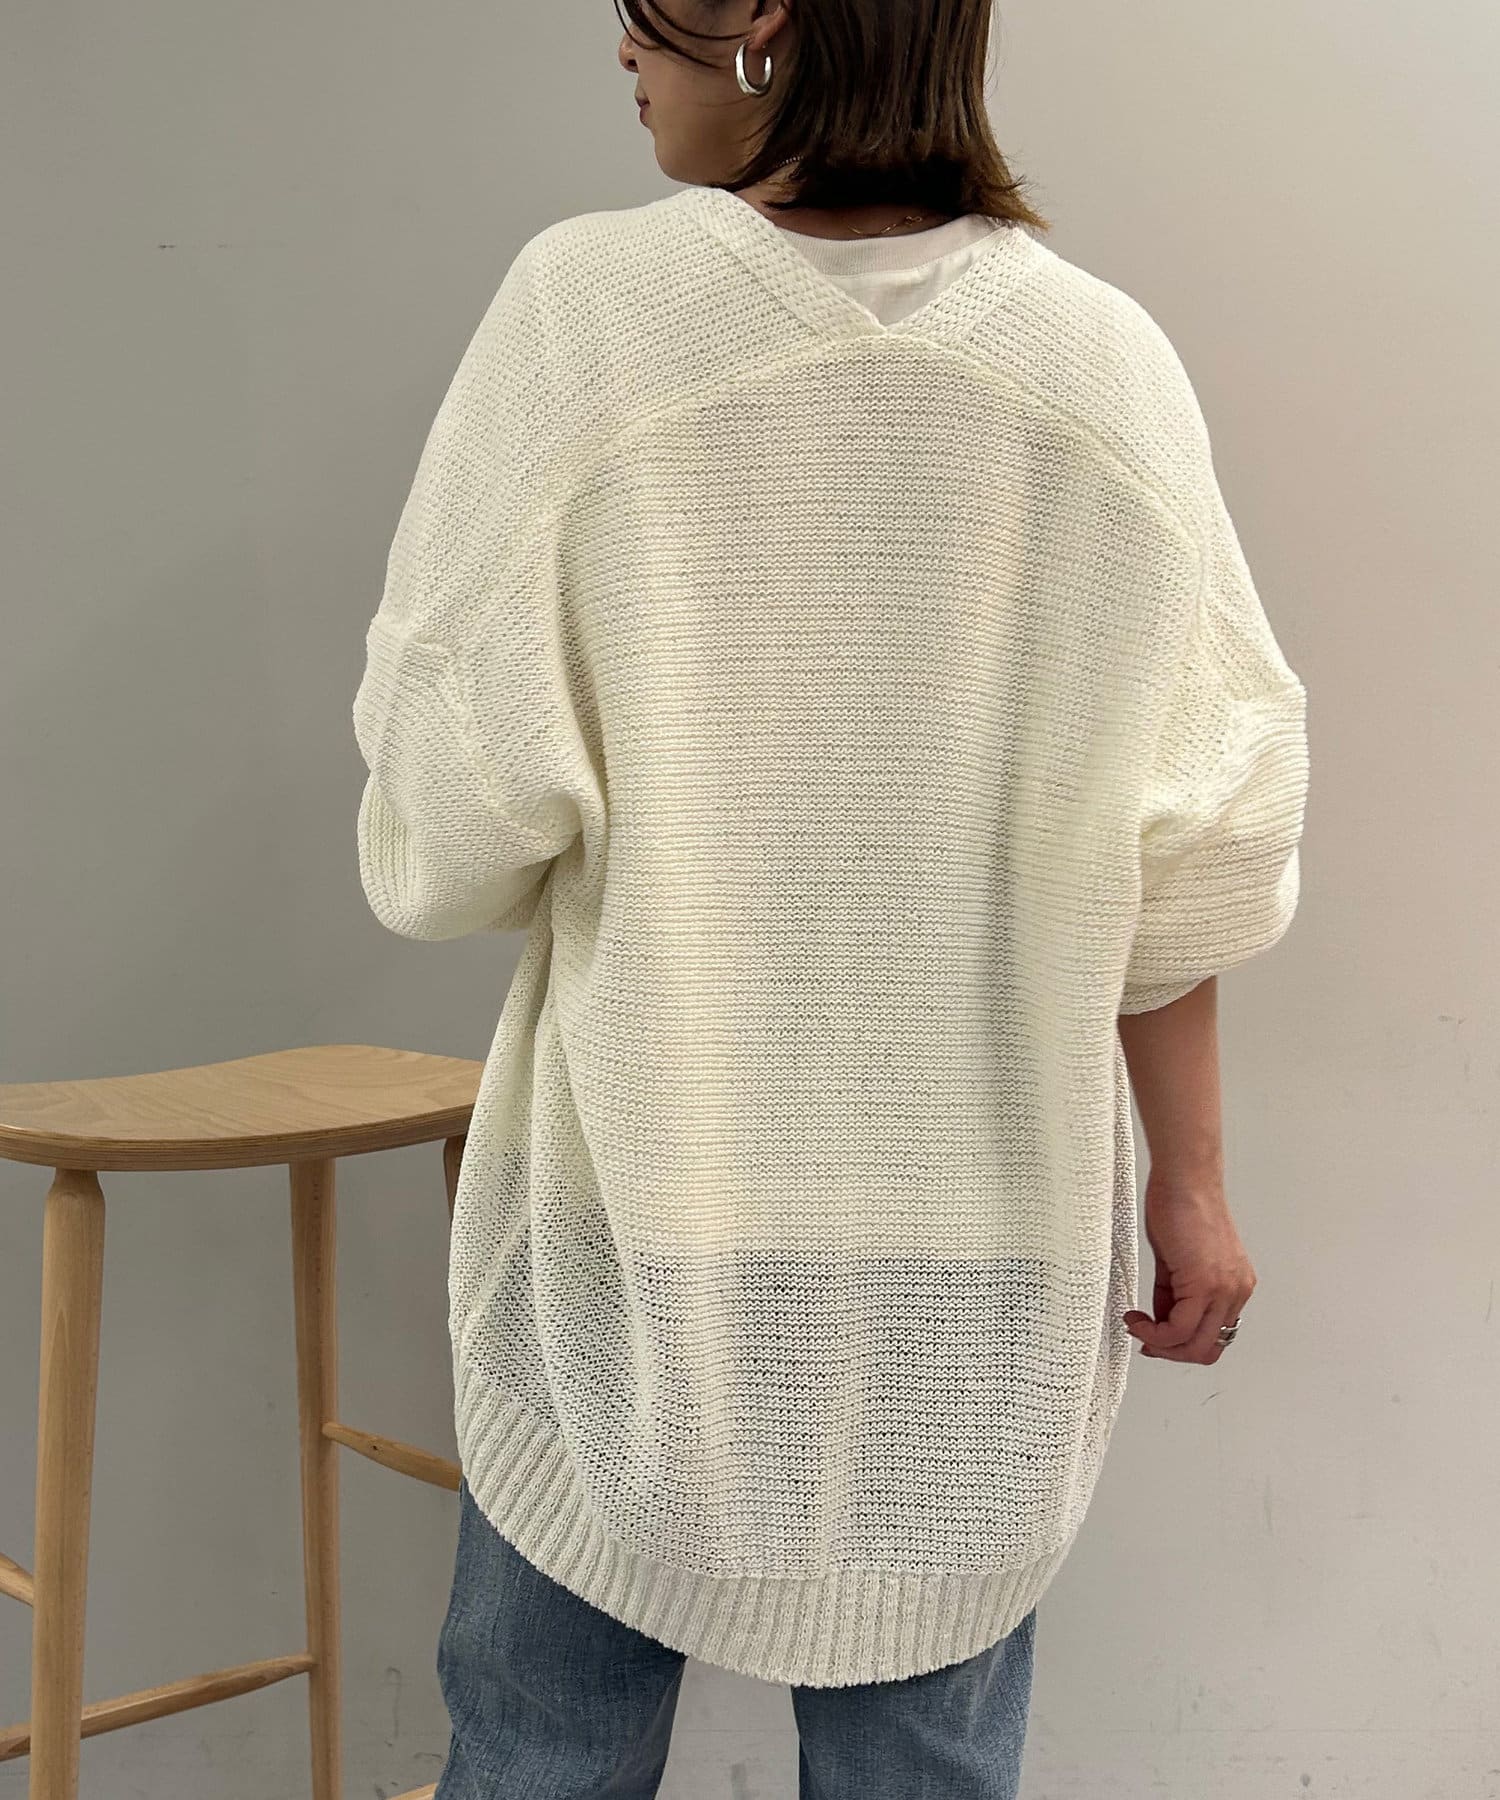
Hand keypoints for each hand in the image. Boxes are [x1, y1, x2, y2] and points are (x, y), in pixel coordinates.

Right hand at [1122, 1172, 1255, 1364]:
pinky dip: (1154, 1332)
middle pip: (1206, 1348)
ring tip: (1137, 1326)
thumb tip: (1160, 1321)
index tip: (1153, 1340)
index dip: (1180, 1346)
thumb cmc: (1181, 1207)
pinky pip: (1180, 1327)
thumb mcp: (1178, 1262)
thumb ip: (1174, 1295)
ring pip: (1194, 1344)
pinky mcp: (1207, 1284)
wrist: (1185, 1181)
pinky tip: (1137, 1317)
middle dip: (1169, 1352)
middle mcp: (1236, 1292)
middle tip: (1143, 1339)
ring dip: (1160, 1344)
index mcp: (1234, 1287)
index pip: (1213, 1337)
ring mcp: (1225, 1290)